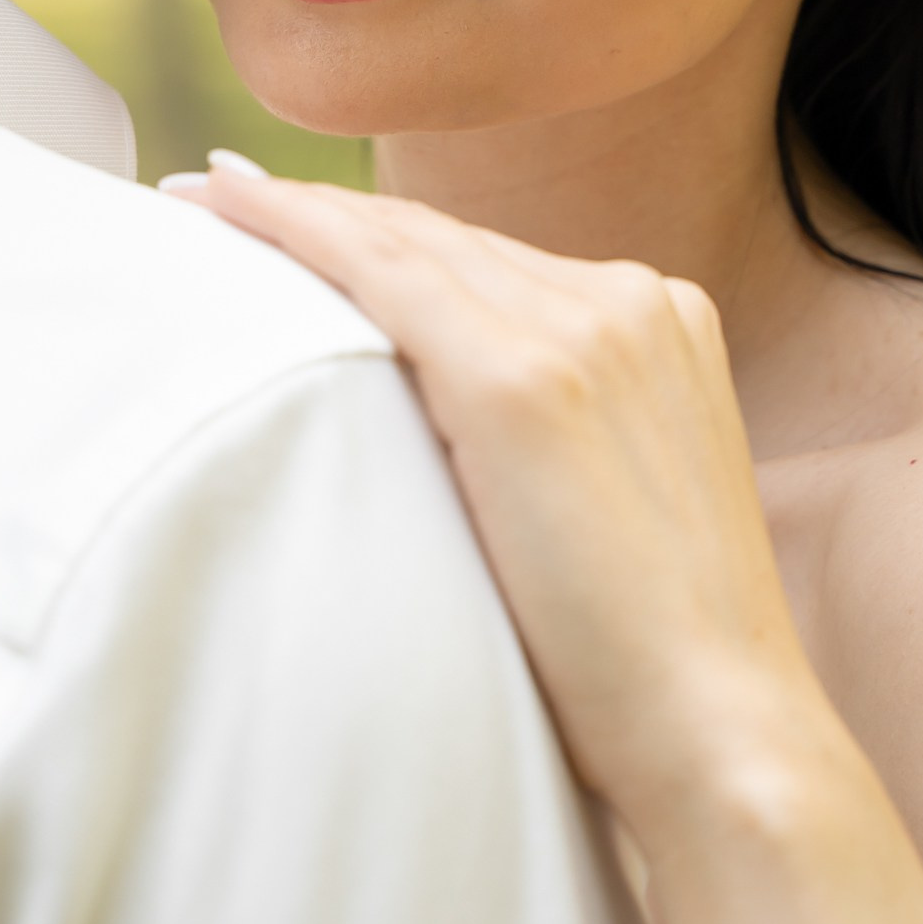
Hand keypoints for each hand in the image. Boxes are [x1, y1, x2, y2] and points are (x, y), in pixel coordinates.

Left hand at [167, 164, 824, 845]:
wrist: (719, 734)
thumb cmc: (648, 666)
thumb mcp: (607, 506)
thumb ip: (543, 439)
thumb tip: (422, 429)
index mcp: (663, 323)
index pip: (489, 260)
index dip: (384, 232)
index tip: (289, 218)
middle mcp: (630, 302)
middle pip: (443, 239)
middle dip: (325, 210)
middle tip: (213, 189)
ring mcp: (583, 329)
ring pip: (404, 242)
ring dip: (292, 212)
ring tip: (202, 199)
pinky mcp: (520, 379)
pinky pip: (378, 272)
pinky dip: (295, 230)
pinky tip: (224, 207)